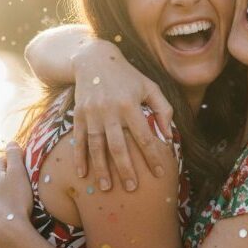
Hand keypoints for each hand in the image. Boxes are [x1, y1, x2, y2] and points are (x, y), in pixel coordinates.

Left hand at [0, 142, 34, 247]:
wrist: (9, 231)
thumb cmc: (17, 199)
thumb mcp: (19, 173)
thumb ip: (14, 155)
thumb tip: (11, 142)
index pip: (1, 162)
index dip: (12, 163)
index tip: (22, 167)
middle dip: (3, 182)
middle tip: (18, 187)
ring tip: (11, 206)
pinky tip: (2, 220)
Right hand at [71, 39, 172, 190]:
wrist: (94, 59)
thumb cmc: (128, 76)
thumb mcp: (150, 86)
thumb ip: (163, 109)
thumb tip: (168, 136)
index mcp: (131, 105)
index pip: (144, 137)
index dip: (153, 156)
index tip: (159, 173)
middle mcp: (110, 111)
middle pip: (119, 146)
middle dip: (126, 169)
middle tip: (132, 188)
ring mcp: (92, 114)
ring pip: (97, 146)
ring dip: (101, 168)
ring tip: (106, 188)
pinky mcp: (79, 115)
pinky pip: (79, 139)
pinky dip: (79, 157)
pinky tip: (83, 174)